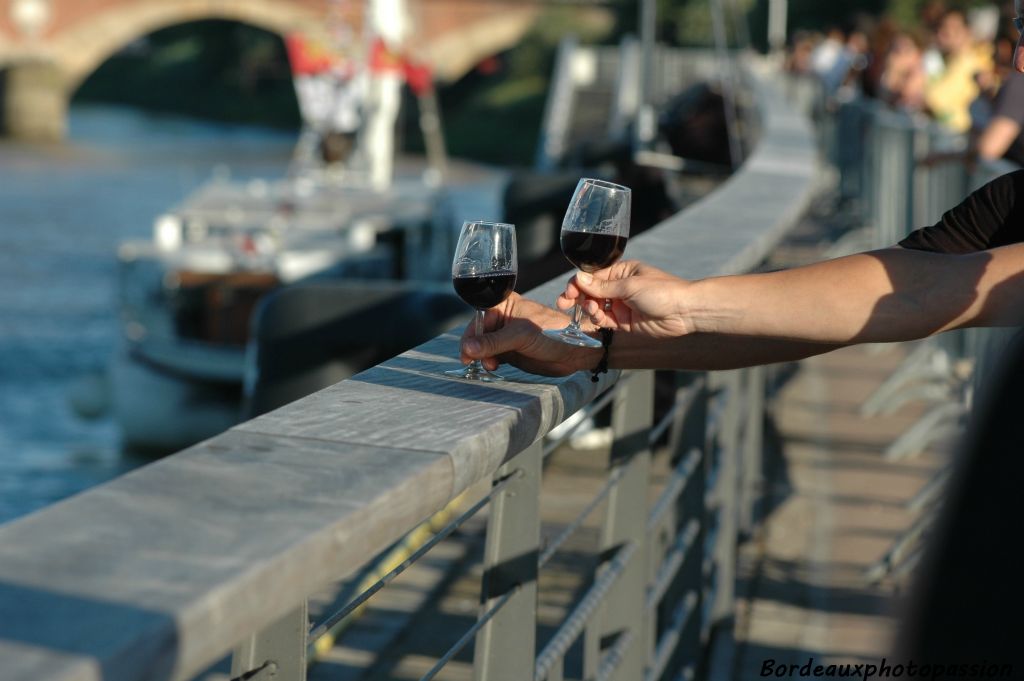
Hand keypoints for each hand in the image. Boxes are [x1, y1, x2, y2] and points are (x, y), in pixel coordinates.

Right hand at [460, 293, 601, 376]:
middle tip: (477, 362)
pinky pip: (492, 357)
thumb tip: (468, 349)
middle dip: (475, 349)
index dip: (469, 335)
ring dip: (482, 358)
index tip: (466, 352)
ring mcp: (505, 336)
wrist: (574, 351)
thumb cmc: (553, 333)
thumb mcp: (521, 336)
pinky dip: (489, 363)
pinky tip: (494, 367)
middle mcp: (502, 319)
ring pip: (483, 348)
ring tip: (492, 365)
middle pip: (477, 334)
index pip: (478, 319)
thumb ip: (494, 342)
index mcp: (504, 305)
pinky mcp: (510, 351)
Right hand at [558, 260, 696, 338]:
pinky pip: (605, 320)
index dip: (578, 283)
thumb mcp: (629, 285)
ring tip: (591, 310)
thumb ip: (602, 286)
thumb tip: (578, 278)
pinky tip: (597, 318)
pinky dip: (597, 319)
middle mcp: (620, 287)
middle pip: (591, 292)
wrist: (684, 312)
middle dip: (577, 297)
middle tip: (564, 303)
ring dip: (588, 309)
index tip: (568, 291)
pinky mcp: (624, 322)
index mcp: (622, 272)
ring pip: (595, 307)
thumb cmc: (662, 291)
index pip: (593, 276)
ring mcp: (622, 305)